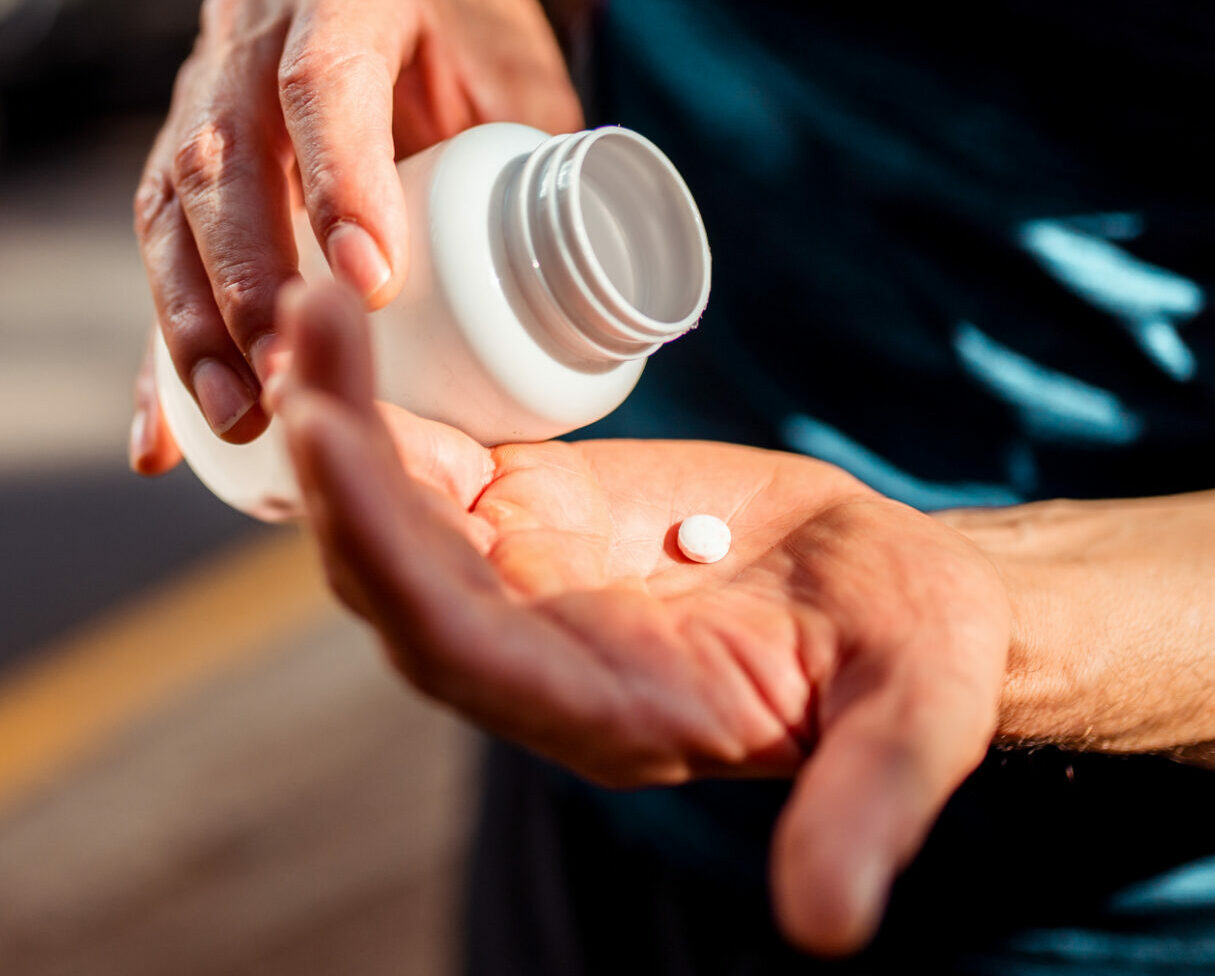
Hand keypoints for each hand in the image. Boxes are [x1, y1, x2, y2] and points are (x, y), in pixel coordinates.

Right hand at [129, 0, 580, 470]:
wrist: (413, 6)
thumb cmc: (475, 51)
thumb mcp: (523, 77)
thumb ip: (541, 162)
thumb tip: (577, 286)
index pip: (323, 78)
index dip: (339, 178)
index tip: (372, 285)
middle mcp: (249, 33)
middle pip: (221, 155)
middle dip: (246, 277)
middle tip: (289, 372)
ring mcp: (197, 96)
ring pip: (168, 211)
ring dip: (194, 325)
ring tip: (240, 416)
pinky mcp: (175, 169)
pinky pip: (157, 265)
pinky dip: (160, 357)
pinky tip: (163, 440)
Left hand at [271, 283, 1010, 956]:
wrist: (890, 593)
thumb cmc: (909, 659)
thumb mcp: (910, 721)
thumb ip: (866, 810)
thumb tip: (831, 931)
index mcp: (599, 715)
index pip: (459, 648)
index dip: (390, 554)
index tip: (334, 445)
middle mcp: (529, 657)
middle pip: (392, 573)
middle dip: (338, 466)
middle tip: (304, 333)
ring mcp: (515, 582)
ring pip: (389, 512)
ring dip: (340, 417)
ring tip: (313, 301)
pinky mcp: (522, 515)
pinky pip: (426, 463)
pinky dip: (381, 400)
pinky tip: (343, 318)